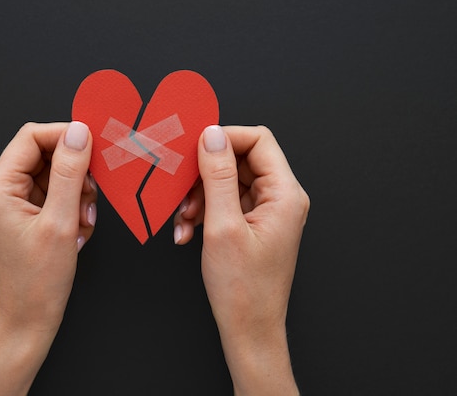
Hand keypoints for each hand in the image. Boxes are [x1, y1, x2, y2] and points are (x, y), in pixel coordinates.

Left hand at [0, 121, 96, 395]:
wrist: (29, 321)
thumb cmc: (37, 282)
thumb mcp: (60, 222)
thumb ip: (69, 172)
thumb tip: (78, 132)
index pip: (32, 137)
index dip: (65, 136)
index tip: (94, 146)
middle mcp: (1, 191)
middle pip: (45, 155)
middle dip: (75, 172)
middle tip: (92, 194)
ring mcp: (14, 204)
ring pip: (55, 176)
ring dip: (77, 194)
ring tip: (84, 221)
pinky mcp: (27, 216)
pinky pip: (56, 196)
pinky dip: (73, 208)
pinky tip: (78, 231)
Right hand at [174, 125, 308, 394]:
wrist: (248, 329)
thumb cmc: (243, 289)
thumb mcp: (223, 226)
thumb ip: (217, 176)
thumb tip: (212, 136)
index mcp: (285, 194)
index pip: (258, 140)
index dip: (224, 138)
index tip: (193, 148)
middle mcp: (280, 198)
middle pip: (239, 160)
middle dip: (204, 175)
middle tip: (181, 191)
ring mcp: (266, 212)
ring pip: (227, 182)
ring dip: (199, 196)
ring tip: (184, 220)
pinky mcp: (252, 224)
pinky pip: (224, 203)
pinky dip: (202, 212)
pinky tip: (187, 232)